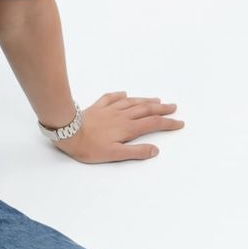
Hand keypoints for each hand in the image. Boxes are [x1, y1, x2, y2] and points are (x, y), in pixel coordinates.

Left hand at [50, 90, 184, 163]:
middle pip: (146, 110)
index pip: (153, 124)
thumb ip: (136, 152)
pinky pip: (111, 98)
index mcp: (128, 128)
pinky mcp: (97, 107)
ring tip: (156, 99)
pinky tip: (124, 94)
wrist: (68, 131)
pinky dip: (120, 95)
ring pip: (132, 102)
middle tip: (173, 106)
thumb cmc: (89, 146)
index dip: (168, 123)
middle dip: (162, 108)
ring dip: (145, 100)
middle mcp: (122, 116)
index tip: (179, 123)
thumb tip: (155, 150)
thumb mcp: (114, 155)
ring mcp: (109, 110)